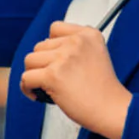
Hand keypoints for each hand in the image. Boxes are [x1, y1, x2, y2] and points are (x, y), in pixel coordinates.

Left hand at [20, 21, 132, 138]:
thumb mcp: (97, 54)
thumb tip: (45, 49)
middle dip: (43, 63)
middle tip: (54, 78)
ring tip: (44, 85)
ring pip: (30, 60)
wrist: (112, 110)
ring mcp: (64, 57)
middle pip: (40, 45)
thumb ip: (75, 47)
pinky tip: (36, 93)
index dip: (52, 45)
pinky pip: (26, 78)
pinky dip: (27, 88)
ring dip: (33, 74)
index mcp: (88, 34)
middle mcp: (76, 42)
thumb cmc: (104, 90)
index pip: (55, 28)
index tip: (57, 59)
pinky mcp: (53, 75)